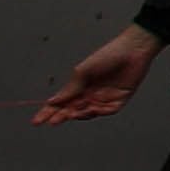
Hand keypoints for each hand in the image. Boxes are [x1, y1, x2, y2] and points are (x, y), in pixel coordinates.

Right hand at [32, 25, 155, 124]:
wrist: (133, 48)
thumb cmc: (107, 55)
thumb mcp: (84, 70)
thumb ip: (71, 87)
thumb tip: (52, 102)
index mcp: (79, 87)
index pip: (61, 103)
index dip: (49, 112)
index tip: (36, 121)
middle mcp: (90, 94)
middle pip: (72, 110)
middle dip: (61, 116)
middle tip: (53, 121)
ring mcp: (105, 97)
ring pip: (89, 113)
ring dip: (80, 114)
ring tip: (72, 113)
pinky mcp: (121, 99)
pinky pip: (109, 110)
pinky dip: (101, 111)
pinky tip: (93, 109)